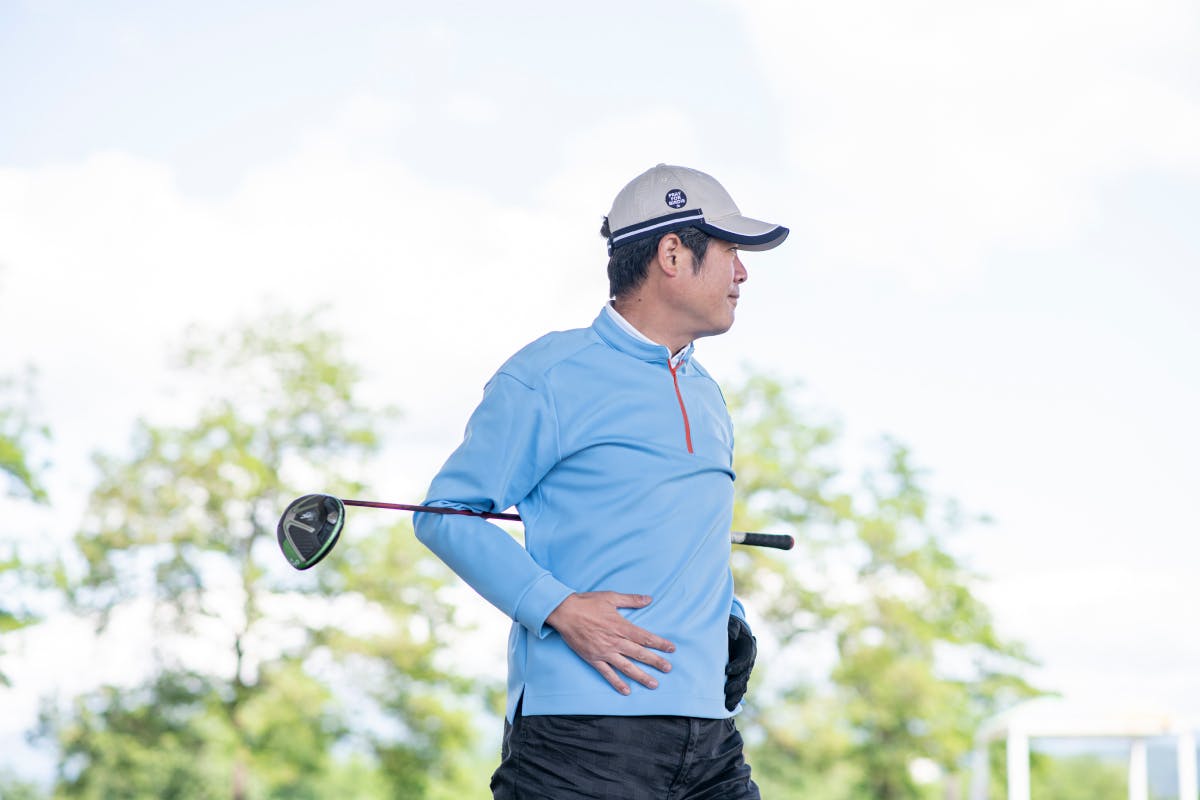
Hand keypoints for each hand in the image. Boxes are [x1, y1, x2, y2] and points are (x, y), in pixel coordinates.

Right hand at [545, 592, 675, 695]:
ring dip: (641, 676)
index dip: (659, 643)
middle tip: (668, 669)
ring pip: (626, 667)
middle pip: (639, 653)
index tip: (671, 648)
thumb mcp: (611, 597)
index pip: (644, 637)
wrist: (564, 612)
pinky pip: (607, 674)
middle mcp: (614, 641)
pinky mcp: (593, 659)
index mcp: (620, 626)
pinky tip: (626, 691)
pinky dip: (617, 683)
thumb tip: (648, 599)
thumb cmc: (587, 603)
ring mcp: (604, 652)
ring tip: (654, 684)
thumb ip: (631, 600)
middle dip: (655, 661)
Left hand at [724, 614, 756, 710]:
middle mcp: (748, 662)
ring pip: (742, 686)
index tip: (726, 670)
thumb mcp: (732, 623)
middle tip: (726, 690)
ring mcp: (744, 671)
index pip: (744, 660)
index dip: (737, 666)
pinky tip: (729, 708)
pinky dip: (735, 699)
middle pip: (744, 676)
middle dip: (735, 685)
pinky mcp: (738, 678)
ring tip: (728, 705)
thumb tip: (732, 634)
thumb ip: (732, 627)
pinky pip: (739, 690)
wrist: (733, 632)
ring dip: (735, 696)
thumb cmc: (731, 627)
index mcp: (749, 649)